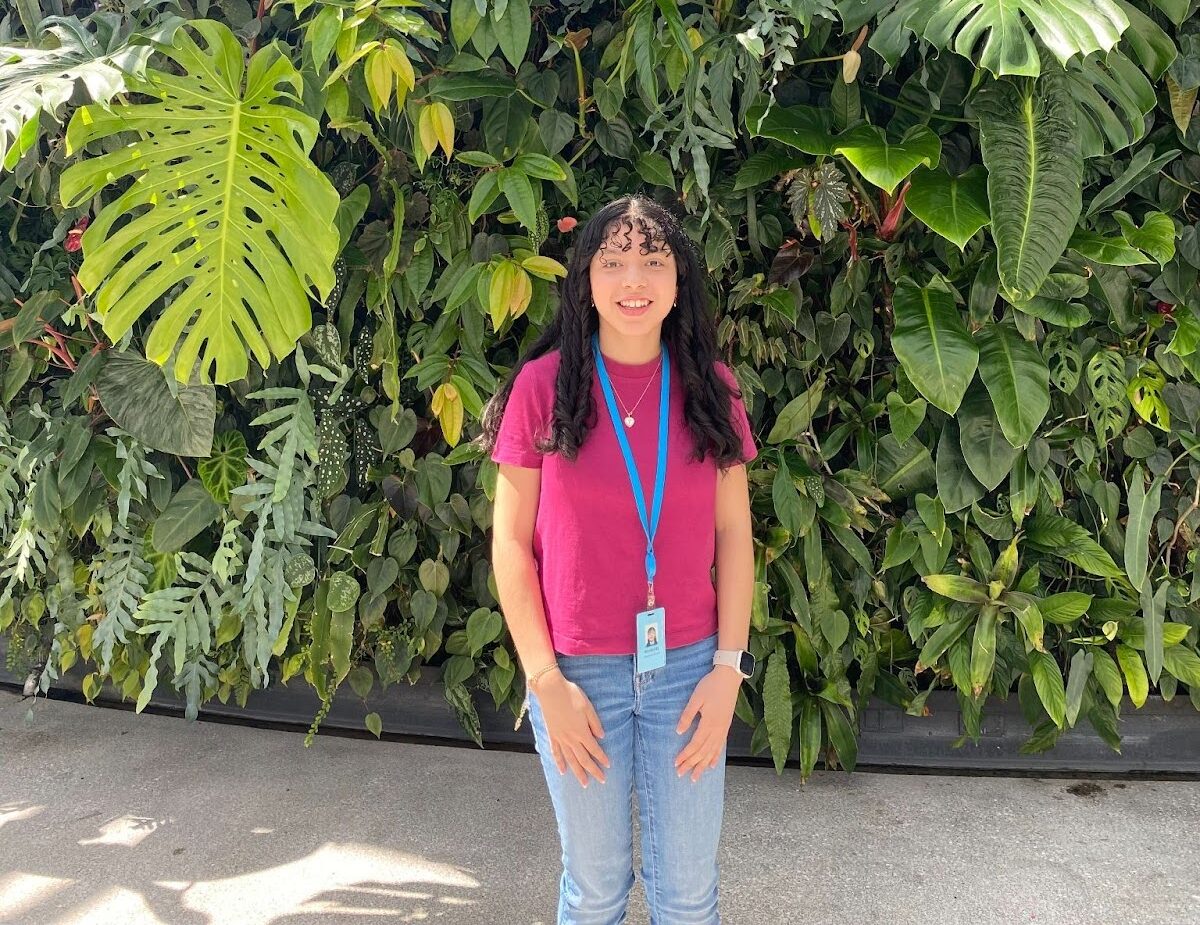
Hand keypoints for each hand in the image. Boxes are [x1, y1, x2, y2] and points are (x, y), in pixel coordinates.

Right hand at [534, 671, 610, 787]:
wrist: (550, 689)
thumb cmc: (571, 695)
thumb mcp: (588, 706)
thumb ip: (595, 723)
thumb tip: (601, 736)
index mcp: (581, 731)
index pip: (594, 749)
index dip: (601, 758)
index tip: (608, 766)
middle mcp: (571, 738)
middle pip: (583, 759)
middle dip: (593, 771)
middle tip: (601, 780)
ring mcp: (560, 738)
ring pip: (570, 760)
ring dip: (578, 772)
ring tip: (584, 783)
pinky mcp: (551, 735)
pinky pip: (555, 753)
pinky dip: (559, 763)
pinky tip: (563, 772)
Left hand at [674, 666, 740, 781]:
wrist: (729, 678)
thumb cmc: (711, 686)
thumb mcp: (695, 698)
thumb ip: (687, 716)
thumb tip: (679, 732)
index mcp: (709, 723)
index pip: (695, 744)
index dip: (685, 755)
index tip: (676, 763)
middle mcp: (717, 730)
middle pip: (703, 752)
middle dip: (691, 764)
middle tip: (681, 774)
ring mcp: (723, 730)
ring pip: (712, 753)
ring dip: (702, 766)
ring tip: (695, 777)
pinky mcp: (726, 727)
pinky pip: (720, 747)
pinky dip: (715, 758)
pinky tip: (711, 766)